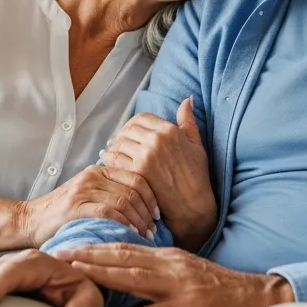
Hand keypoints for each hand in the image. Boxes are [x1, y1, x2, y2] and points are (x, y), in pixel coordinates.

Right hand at [16, 165, 158, 247]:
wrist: (30, 220)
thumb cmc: (63, 213)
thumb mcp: (89, 195)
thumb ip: (111, 193)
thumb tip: (143, 205)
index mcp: (99, 170)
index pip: (136, 176)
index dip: (152, 196)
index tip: (158, 215)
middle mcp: (93, 175)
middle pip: (134, 187)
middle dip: (148, 210)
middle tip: (155, 228)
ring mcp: (84, 188)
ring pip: (124, 199)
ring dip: (139, 219)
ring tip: (146, 235)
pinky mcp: (77, 205)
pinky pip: (109, 211)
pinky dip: (124, 223)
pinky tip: (131, 234)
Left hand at [54, 244, 293, 306]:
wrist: (261, 301)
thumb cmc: (224, 293)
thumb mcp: (188, 276)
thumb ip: (160, 274)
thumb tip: (131, 276)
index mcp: (169, 258)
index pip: (126, 248)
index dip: (96, 244)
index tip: (69, 243)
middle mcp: (171, 265)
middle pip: (123, 257)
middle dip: (89, 253)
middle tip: (58, 252)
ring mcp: (179, 286)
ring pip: (133, 278)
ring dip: (101, 275)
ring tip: (74, 275)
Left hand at [100, 99, 216, 249]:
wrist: (194, 206)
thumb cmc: (197, 176)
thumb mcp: (196, 145)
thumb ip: (188, 121)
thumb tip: (187, 100)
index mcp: (169, 130)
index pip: (141, 118)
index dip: (132, 124)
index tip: (128, 132)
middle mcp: (156, 140)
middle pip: (128, 129)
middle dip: (121, 135)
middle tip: (117, 143)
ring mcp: (145, 156)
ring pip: (119, 143)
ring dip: (113, 148)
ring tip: (111, 153)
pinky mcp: (137, 172)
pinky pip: (115, 160)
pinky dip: (109, 161)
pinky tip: (110, 165)